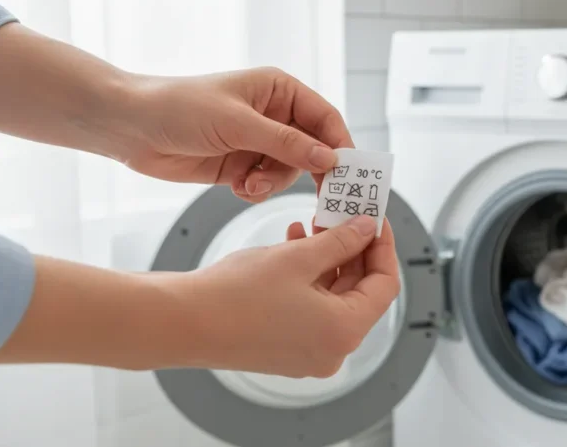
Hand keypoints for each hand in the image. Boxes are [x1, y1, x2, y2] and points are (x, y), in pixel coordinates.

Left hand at [116, 67, 351, 201]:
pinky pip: (266, 184)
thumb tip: (329, 159)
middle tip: (321, 197)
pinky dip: (256, 190)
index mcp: (279, 91)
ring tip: (248, 185)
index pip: (326, 118)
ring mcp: (257, 141)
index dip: (340, 145)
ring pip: (290, 171)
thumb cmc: (180, 107)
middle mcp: (274, 115)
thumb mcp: (238, 123)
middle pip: (314, 149)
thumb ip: (287, 143)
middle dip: (310, 171)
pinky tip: (236, 187)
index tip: (349, 174)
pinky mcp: (240, 165)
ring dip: (273, 182)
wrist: (129, 127)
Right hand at [188, 215, 399, 376]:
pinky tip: (294, 244)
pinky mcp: (287, 348)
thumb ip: (341, 241)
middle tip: (345, 214)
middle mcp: (332, 350)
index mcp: (344, 332)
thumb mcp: (299, 257)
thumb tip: (367, 229)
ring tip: (313, 223)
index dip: (383, 246)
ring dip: (328, 258)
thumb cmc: (235, 296)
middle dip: (353, 249)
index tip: (375, 218)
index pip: (385, 284)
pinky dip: (309, 277)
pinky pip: (312, 307)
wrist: (181, 322)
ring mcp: (309, 353)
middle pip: (360, 291)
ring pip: (334, 296)